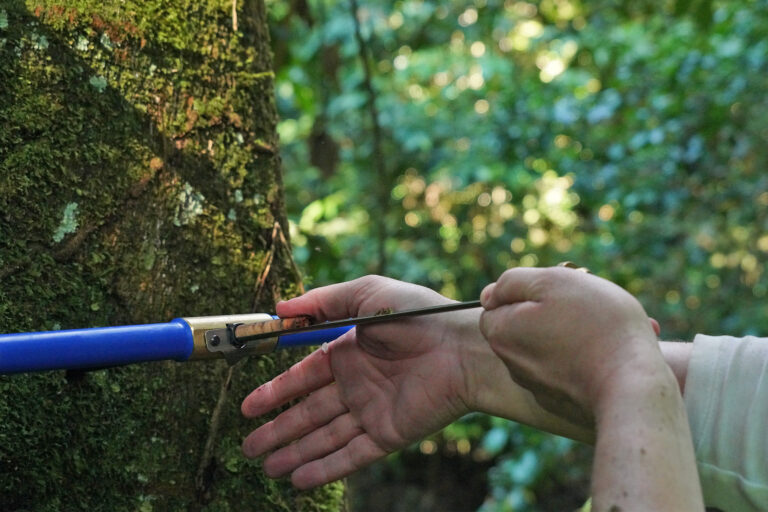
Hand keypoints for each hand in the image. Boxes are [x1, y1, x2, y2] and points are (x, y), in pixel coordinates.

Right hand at [240, 276, 485, 488]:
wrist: (463, 347)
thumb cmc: (419, 315)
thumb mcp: (366, 294)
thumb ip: (322, 301)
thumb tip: (280, 308)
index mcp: (348, 353)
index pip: (302, 378)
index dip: (274, 392)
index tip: (247, 407)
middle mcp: (357, 385)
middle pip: (308, 413)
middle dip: (277, 431)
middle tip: (247, 447)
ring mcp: (372, 412)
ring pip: (324, 438)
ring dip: (295, 453)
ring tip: (265, 468)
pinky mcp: (389, 434)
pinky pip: (351, 455)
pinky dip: (325, 469)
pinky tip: (298, 481)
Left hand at [479, 266, 664, 426]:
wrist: (636, 388)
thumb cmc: (597, 325)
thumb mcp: (551, 282)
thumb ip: (512, 283)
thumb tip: (489, 294)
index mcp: (503, 335)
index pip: (497, 304)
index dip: (529, 292)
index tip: (560, 292)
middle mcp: (513, 365)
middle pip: (528, 325)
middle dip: (559, 311)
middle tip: (595, 304)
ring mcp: (540, 387)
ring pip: (556, 345)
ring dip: (582, 332)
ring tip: (615, 326)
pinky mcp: (565, 404)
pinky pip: (574, 369)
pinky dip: (592, 358)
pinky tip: (620, 352)